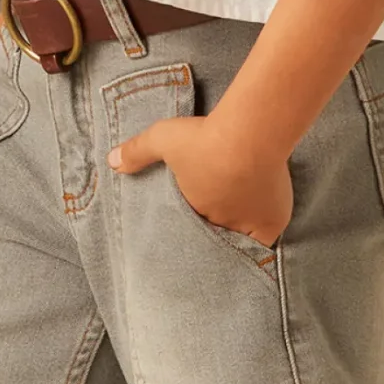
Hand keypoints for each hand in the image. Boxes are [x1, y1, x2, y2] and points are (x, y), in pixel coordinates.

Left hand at [109, 111, 292, 246]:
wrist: (251, 133)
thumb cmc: (206, 137)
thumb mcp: (163, 137)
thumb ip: (138, 151)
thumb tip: (111, 161)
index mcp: (193, 209)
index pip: (186, 228)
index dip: (185, 227)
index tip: (186, 224)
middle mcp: (218, 223)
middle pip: (212, 234)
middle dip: (208, 233)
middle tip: (209, 229)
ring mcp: (247, 225)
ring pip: (238, 240)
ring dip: (235, 234)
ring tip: (234, 238)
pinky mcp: (272, 222)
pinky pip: (265, 243)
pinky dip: (261, 244)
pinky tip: (259, 251)